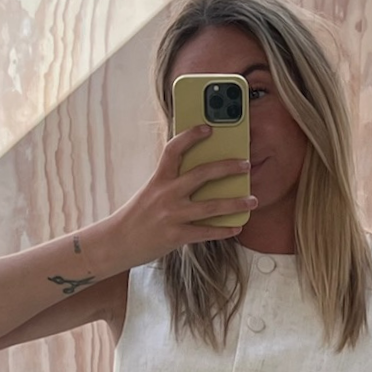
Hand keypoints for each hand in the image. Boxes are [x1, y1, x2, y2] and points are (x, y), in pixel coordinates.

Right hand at [101, 125, 255, 269]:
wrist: (118, 242)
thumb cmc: (137, 216)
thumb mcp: (150, 193)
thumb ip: (171, 184)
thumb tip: (202, 179)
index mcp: (159, 179)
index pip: (174, 149)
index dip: (191, 136)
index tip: (208, 128)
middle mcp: (166, 194)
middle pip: (202, 174)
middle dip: (227, 167)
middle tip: (246, 164)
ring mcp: (172, 215)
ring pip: (211, 206)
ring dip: (235, 202)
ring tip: (253, 200)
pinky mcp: (176, 236)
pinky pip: (206, 232)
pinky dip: (224, 230)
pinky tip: (237, 227)